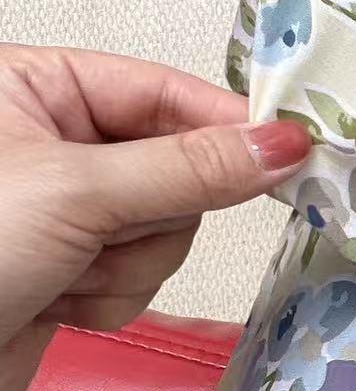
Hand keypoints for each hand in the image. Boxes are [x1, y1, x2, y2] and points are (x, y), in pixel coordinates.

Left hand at [0, 45, 311, 390]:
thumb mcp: (76, 193)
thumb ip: (188, 168)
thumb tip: (279, 144)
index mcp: (33, 88)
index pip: (159, 90)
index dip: (223, 123)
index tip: (287, 150)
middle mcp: (50, 144)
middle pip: (174, 169)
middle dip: (147, 217)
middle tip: (103, 232)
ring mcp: (61, 213)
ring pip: (163, 233)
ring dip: (122, 267)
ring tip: (59, 275)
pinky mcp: (67, 272)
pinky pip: (137, 281)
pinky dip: (105, 300)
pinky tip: (51, 302)